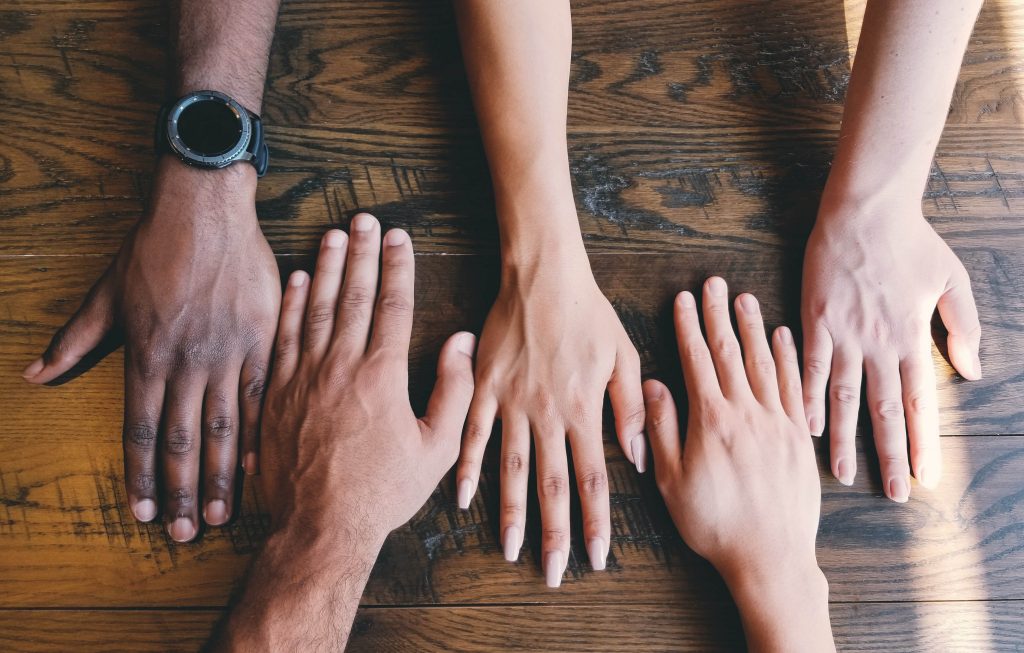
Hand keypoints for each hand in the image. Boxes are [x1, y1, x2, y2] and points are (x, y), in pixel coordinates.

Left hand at [22, 158, 279, 540]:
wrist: (205, 209)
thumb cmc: (153, 247)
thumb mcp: (106, 293)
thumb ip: (75, 338)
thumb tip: (35, 374)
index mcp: (146, 355)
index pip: (140, 431)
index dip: (140, 477)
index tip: (142, 513)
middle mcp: (187, 362)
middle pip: (181, 441)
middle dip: (179, 492)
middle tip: (184, 533)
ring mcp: (228, 353)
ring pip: (224, 427)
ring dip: (219, 475)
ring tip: (218, 513)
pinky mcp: (262, 339)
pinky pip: (263, 395)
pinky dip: (260, 433)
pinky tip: (259, 465)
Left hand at [260, 215, 475, 539]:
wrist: (319, 527)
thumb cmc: (382, 492)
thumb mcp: (436, 448)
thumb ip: (454, 390)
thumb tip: (460, 342)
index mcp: (382, 376)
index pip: (392, 305)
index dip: (397, 266)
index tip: (400, 237)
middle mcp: (340, 366)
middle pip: (352, 295)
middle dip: (362, 253)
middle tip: (365, 220)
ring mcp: (303, 377)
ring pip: (316, 308)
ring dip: (326, 267)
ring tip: (334, 234)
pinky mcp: (275, 393)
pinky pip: (283, 336)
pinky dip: (291, 304)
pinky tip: (298, 279)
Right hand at [455, 250, 644, 586]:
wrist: (543, 275)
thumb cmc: (589, 313)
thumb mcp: (623, 356)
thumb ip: (630, 409)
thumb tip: (638, 458)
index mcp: (584, 410)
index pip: (593, 479)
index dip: (595, 522)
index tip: (597, 558)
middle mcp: (547, 414)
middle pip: (552, 485)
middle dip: (554, 534)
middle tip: (553, 573)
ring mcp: (512, 402)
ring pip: (511, 469)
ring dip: (511, 513)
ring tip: (510, 550)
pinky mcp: (485, 387)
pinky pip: (473, 434)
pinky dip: (468, 468)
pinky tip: (462, 499)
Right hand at [643, 278, 832, 651]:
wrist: (770, 557)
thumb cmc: (714, 524)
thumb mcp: (671, 481)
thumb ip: (661, 429)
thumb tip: (652, 385)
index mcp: (711, 420)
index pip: (697, 360)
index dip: (688, 326)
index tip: (684, 299)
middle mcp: (747, 413)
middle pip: (730, 352)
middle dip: (719, 315)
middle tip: (714, 283)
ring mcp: (777, 422)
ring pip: (764, 362)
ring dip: (753, 327)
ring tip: (745, 298)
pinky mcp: (799, 437)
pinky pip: (795, 386)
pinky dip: (789, 358)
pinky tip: (783, 337)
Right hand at [801, 200, 980, 499]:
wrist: (865, 210)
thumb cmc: (911, 241)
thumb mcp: (952, 280)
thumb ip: (963, 327)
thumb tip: (973, 372)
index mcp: (912, 337)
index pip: (919, 401)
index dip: (923, 442)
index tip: (927, 477)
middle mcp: (879, 343)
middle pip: (883, 410)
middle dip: (890, 455)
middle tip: (893, 494)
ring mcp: (844, 334)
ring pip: (845, 397)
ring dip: (844, 439)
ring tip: (841, 474)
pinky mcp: (816, 320)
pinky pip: (810, 367)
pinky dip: (808, 397)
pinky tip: (805, 425)